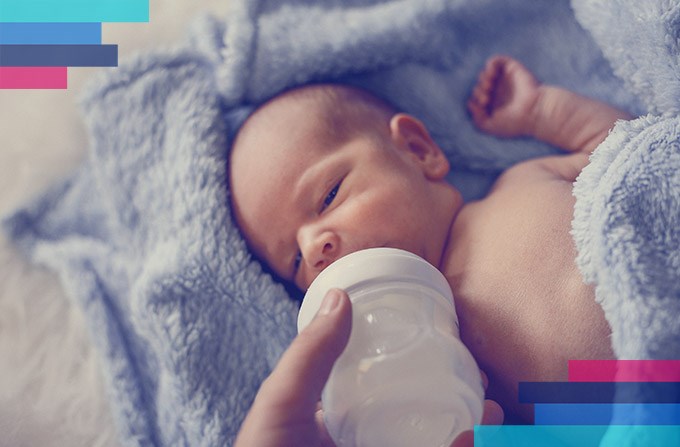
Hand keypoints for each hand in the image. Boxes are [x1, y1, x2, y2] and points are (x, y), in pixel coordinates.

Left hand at [235, 288, 503, 446]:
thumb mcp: (282, 404)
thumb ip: (310, 356)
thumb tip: (340, 296)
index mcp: (336, 419)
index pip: (380, 385)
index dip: (414, 366)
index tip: (444, 347)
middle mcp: (364, 439)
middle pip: (415, 414)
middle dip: (453, 396)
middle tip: (479, 380)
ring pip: (430, 438)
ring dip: (467, 425)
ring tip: (492, 409)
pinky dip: (459, 444)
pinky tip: (473, 435)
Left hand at [467, 55, 540, 137]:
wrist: (533, 111)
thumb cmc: (513, 122)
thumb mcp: (490, 126)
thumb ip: (476, 119)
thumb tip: (470, 104)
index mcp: (495, 105)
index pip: (477, 98)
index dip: (475, 100)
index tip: (482, 107)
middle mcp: (499, 92)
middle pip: (479, 86)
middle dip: (478, 91)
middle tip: (486, 99)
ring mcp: (505, 81)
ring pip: (486, 73)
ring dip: (483, 78)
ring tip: (488, 86)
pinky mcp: (512, 69)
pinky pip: (496, 61)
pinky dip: (490, 65)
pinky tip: (491, 75)